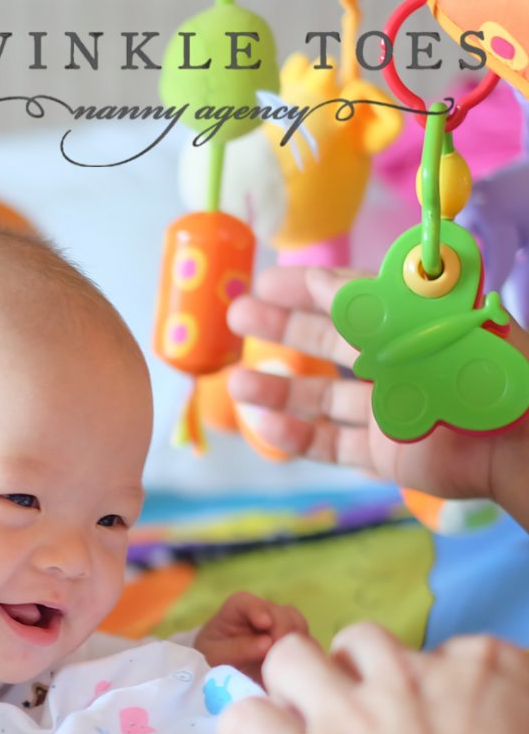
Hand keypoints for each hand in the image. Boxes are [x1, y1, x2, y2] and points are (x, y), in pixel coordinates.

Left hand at [193, 590, 307, 683]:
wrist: (221, 673)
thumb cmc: (213, 657)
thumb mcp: (215, 655)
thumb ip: (237, 648)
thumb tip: (267, 644)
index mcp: (237, 609)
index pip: (247, 602)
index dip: (258, 609)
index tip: (264, 623)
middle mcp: (264, 614)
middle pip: (282, 613)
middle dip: (284, 629)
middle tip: (280, 650)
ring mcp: (281, 628)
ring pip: (299, 626)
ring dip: (297, 642)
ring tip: (290, 662)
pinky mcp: (294, 646)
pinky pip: (308, 646)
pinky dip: (307, 655)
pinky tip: (300, 669)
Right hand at [225, 265, 528, 520]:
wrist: (513, 442)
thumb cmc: (478, 371)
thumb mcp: (427, 320)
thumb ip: (376, 301)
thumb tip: (324, 280)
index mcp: (411, 326)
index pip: (352, 299)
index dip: (309, 287)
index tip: (269, 278)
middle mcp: (396, 364)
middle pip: (328, 342)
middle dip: (281, 327)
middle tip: (237, 314)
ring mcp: (386, 412)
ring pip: (319, 397)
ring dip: (276, 387)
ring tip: (233, 379)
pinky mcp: (382, 454)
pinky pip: (330, 445)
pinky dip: (294, 437)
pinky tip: (262, 424)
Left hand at [227, 626, 528, 733]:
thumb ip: (505, 731)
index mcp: (484, 671)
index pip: (449, 653)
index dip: (428, 685)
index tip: (431, 718)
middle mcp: (407, 676)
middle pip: (361, 640)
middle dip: (351, 669)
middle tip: (357, 711)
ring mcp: (348, 711)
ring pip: (291, 655)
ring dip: (288, 680)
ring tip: (296, 711)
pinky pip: (247, 718)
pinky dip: (241, 729)